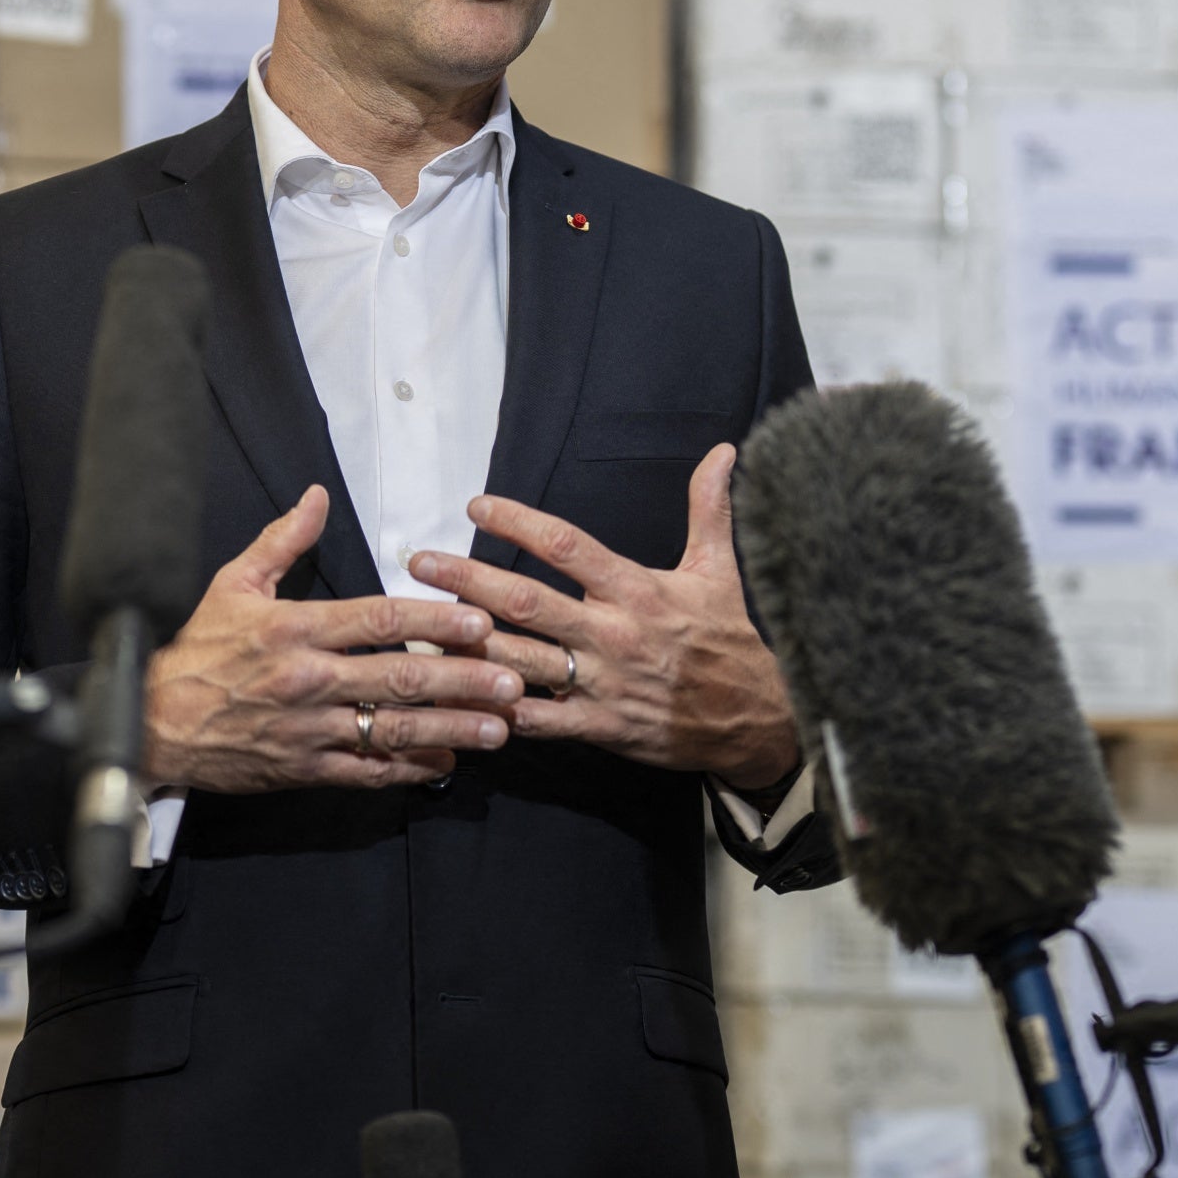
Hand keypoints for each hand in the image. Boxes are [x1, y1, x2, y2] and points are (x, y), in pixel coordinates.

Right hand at [143, 486, 525, 794]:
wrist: (151, 723)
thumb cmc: (195, 650)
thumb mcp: (232, 585)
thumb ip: (282, 541)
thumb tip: (318, 496)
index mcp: (293, 629)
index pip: (377, 620)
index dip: (433, 620)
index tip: (478, 621)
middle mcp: (306, 679)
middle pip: (398, 678)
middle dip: (462, 679)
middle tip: (513, 679)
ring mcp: (307, 729)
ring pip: (391, 730)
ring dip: (451, 729)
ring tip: (499, 727)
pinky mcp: (302, 768)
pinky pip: (365, 771)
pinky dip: (409, 769)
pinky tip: (446, 764)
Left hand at [408, 445, 800, 786]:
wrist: (757, 718)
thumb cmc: (731, 640)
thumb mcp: (720, 569)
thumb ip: (710, 508)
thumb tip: (724, 451)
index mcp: (637, 589)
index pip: (566, 546)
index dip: (518, 522)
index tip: (478, 505)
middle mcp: (613, 633)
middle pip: (526, 601)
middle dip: (467, 578)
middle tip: (420, 561)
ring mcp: (602, 682)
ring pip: (521, 660)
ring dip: (467, 643)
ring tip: (420, 626)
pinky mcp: (599, 726)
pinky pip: (538, 719)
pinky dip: (496, 709)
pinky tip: (457, 696)